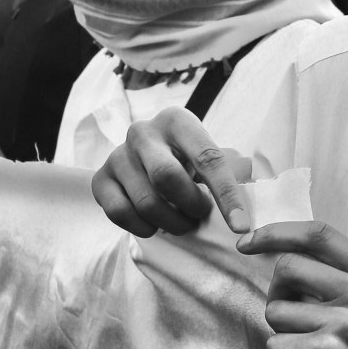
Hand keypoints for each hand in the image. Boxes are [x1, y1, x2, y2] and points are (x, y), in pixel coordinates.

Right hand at [91, 108, 252, 238]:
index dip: (226, 195)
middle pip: (167, 178)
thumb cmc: (183, 158)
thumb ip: (228, 174)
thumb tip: (246, 213)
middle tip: (199, 215)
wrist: (141, 156)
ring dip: (170, 223)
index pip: (207, 158)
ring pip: (146, 202)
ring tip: (181, 221)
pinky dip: (142, 228)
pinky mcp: (101, 179)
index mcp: (176, 120)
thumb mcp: (205, 154)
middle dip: (190, 206)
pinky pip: (120, 213)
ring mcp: (118, 154)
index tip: (240, 226)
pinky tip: (153, 224)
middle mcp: (143, 132)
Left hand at [237, 221, 347, 348]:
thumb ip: (333, 277)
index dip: (277, 232)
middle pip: (286, 267)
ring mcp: (347, 322)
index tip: (247, 241)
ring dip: (284, 334)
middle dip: (278, 295)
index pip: (318, 233)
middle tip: (299, 324)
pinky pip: (275, 343)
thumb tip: (275, 250)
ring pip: (276, 309)